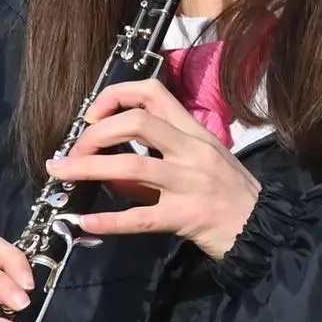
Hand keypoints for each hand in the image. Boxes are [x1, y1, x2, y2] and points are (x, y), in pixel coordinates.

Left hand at [56, 78, 262, 258]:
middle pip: (138, 122)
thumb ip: (156, 159)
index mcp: (195, 133)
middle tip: (74, 153)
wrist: (262, 227)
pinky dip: (109, 220)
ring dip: (88, 168)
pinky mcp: (185, 217)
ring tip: (59, 173)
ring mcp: (190, 183)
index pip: (154, 93)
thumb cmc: (229, 192)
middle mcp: (193, 151)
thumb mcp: (200, 163)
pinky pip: (141, 217)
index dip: (116, 97)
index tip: (92, 116)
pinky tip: (84, 221)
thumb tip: (105, 163)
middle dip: (95, 134)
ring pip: (133, 166)